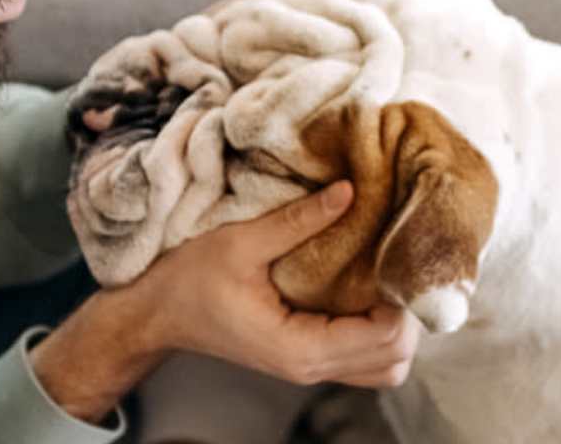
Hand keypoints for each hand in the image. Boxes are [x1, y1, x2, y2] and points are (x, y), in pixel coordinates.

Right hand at [134, 181, 419, 388]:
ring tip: (377, 280)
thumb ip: (298, 221)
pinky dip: (375, 336)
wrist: (156, 312)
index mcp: (298, 347)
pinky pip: (363, 362)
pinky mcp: (304, 361)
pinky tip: (359, 296)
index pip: (385, 336)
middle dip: (405, 313)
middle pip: (396, 358)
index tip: (389, 252)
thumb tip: (350, 191)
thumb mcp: (240, 242)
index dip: (398, 296)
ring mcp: (308, 370)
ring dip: (394, 329)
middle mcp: (310, 368)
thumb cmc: (189, 278)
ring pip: (386, 368)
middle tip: (389, 263)